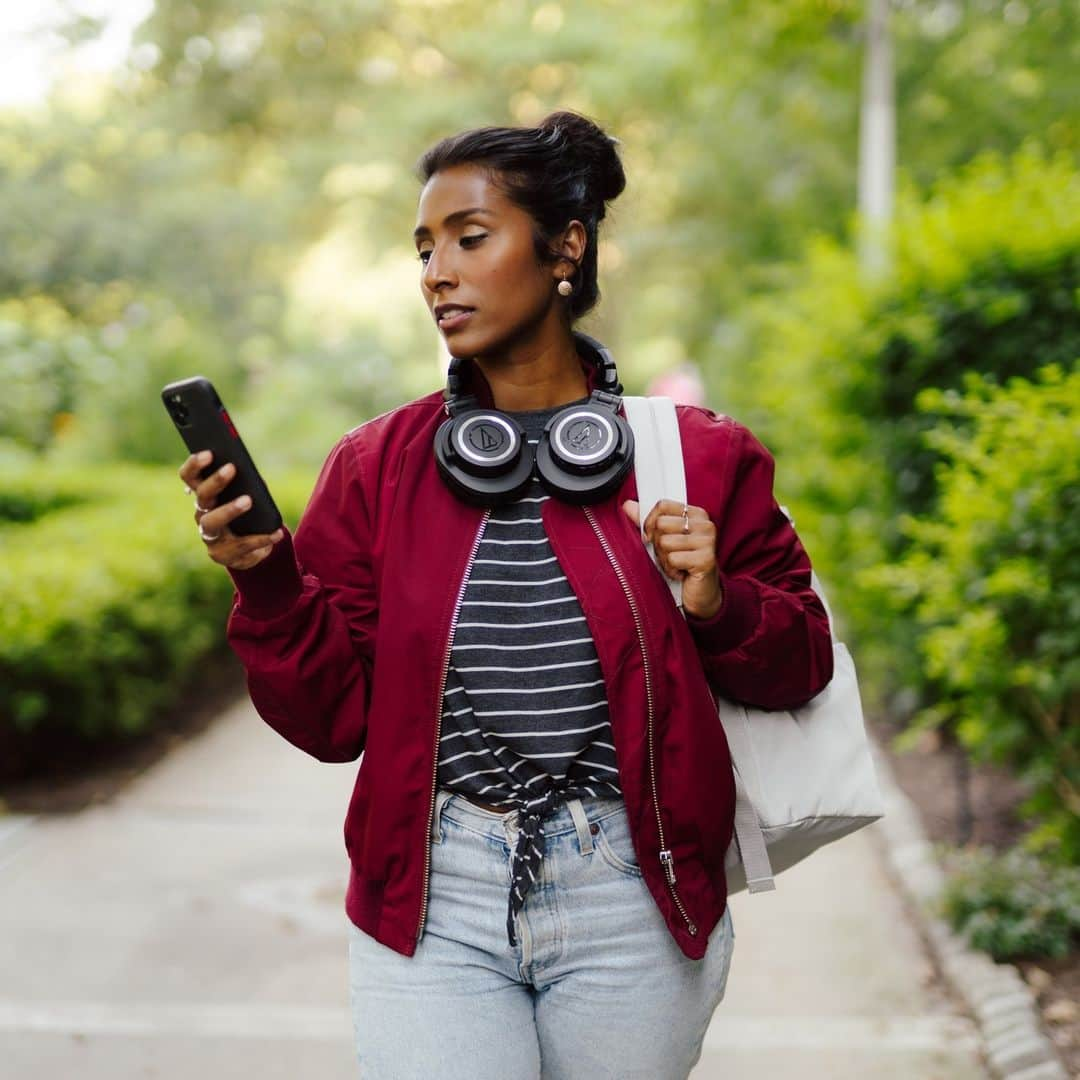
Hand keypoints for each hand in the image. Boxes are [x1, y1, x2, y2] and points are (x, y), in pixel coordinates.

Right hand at [178, 450, 283, 569]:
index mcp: (204, 496)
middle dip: (215, 481)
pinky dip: (261, 538)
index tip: (209, 452)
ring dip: (229, 509)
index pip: (189, 477)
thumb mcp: (247, 496)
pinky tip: (276, 532)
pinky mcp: (221, 555)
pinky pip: (241, 546)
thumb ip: (246, 484)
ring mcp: (209, 536)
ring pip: (212, 521)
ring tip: (249, 500)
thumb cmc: (246, 517)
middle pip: (202, 496)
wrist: (248, 551)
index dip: (195, 464)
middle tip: (232, 468)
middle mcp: (201, 515)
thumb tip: (251, 473)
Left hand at [622, 498, 723, 619]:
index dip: (650, 522)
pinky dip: (670, 570)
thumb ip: (648, 521)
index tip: (651, 536)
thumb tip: (627, 505)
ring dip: (664, 559)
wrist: (700, 593)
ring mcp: (708, 541)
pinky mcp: (706, 559)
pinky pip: (672, 559)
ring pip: (665, 542)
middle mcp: (705, 524)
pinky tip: (680, 573)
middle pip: (661, 524)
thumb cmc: (681, 563)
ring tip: (675, 565)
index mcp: (696, 514)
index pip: (663, 505)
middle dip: (658, 544)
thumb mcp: (663, 539)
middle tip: (669, 555)